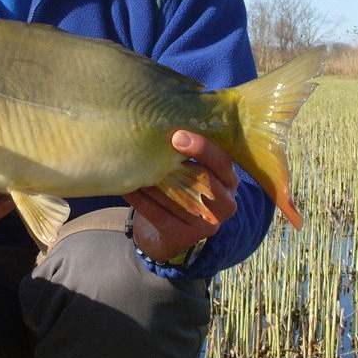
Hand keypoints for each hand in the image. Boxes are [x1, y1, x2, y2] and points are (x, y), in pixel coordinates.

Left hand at [124, 131, 237, 264]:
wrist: (171, 233)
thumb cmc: (182, 189)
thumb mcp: (195, 171)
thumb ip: (189, 153)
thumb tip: (163, 119)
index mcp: (230, 182)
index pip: (223, 163)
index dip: (203, 149)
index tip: (178, 135)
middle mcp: (225, 204)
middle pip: (205, 181)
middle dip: (178, 164)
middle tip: (153, 147)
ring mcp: (207, 225)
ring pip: (179, 198)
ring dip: (154, 180)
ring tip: (133, 164)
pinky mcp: (185, 238)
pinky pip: (160, 215)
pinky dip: (141, 200)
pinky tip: (126, 187)